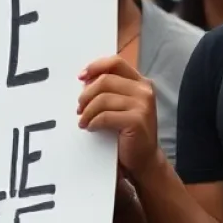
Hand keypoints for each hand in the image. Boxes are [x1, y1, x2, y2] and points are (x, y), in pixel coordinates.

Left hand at [78, 55, 158, 177]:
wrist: (143, 159)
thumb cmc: (128, 132)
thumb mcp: (122, 105)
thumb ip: (110, 90)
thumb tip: (85, 81)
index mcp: (140, 82)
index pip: (116, 63)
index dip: (95, 67)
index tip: (81, 78)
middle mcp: (144, 90)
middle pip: (105, 80)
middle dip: (86, 94)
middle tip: (79, 108)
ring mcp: (143, 104)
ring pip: (103, 98)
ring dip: (87, 111)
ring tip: (83, 121)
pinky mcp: (137, 120)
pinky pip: (105, 116)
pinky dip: (93, 122)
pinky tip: (91, 128)